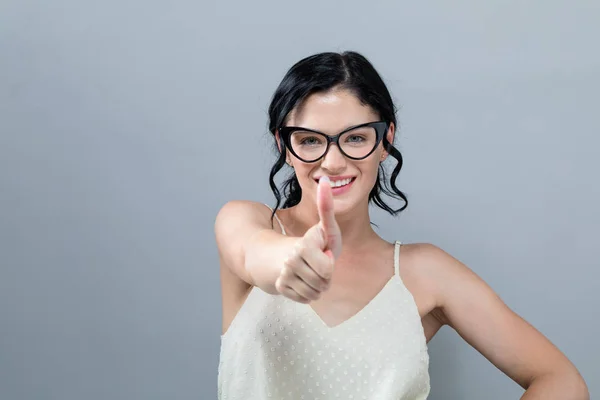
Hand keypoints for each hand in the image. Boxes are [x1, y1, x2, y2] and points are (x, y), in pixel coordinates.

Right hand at [275, 177, 341, 302]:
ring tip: (311, 274)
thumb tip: (326, 180)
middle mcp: (292, 259)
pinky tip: (302, 282)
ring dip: (318, 287)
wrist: (282, 258)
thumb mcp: (325, 228)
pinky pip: (306, 299)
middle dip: (326, 277)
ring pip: (315, 293)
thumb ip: (327, 206)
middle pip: (323, 283)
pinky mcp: (279, 288)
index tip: (324, 251)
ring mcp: (284, 275)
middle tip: (318, 265)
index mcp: (304, 244)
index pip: (328, 269)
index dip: (330, 262)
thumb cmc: (313, 243)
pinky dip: (307, 294)